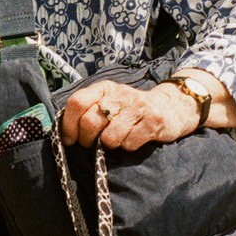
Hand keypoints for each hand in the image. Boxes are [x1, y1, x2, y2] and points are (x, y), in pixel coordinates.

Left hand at [61, 81, 200, 151]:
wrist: (171, 107)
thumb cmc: (131, 110)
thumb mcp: (109, 101)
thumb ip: (88, 110)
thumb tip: (64, 132)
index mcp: (104, 88)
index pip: (77, 102)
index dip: (69, 125)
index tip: (69, 139)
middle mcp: (120, 94)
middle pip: (90, 122)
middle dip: (87, 140)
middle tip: (92, 145)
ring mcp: (138, 106)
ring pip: (109, 137)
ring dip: (110, 145)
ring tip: (118, 139)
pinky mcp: (154, 121)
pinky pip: (129, 143)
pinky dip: (128, 147)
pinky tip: (133, 140)